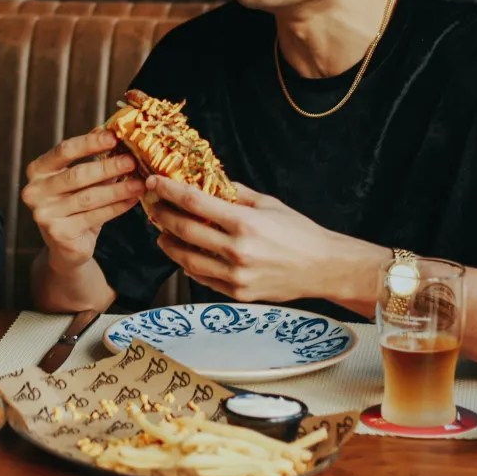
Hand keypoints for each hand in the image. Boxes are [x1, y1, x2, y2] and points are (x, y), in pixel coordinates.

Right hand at [22, 129, 144, 267]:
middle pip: (77, 175)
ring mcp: (44, 214)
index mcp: (38, 170)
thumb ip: (91, 156)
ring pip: (88, 197)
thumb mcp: (79, 178)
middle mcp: (35, 191)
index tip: (114, 137)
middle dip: (108, 167)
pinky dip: (116, 207)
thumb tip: (111, 130)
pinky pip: (94, 216)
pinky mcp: (58, 233)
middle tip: (132, 162)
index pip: (64, 150)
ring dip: (118, 189)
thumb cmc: (74, 205)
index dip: (89, 143)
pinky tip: (132, 200)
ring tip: (139, 183)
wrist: (66, 247)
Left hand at [147, 177, 381, 303]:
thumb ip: (235, 193)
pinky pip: (202, 278)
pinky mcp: (237, 293)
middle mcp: (237, 251)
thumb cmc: (299, 232)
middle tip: (152, 207)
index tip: (154, 181)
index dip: (169, 190)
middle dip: (162, 215)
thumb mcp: (269, 204)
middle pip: (184, 230)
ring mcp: (235, 276)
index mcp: (245, 223)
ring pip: (186, 259)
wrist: (323, 268)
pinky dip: (188, 265)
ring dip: (168, 243)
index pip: (194, 202)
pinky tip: (184, 254)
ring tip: (162, 232)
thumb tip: (208, 182)